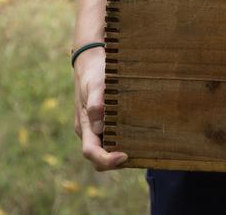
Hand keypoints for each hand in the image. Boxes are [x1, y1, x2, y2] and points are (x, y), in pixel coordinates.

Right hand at [74, 46, 127, 170]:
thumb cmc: (94, 73)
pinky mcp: (102, 122)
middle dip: (114, 162)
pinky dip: (120, 143)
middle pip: (98, 157)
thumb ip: (96, 102)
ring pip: (104, 149)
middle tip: (137, 155)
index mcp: (84, 125)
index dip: (106, 159)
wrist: (89, 63)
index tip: (124, 156)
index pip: (91, 152)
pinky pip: (109, 139)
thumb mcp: (96, 84)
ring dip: (118, 153)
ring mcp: (94, 128)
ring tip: (140, 149)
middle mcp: (88, 130)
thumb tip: (99, 126)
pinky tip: (137, 137)